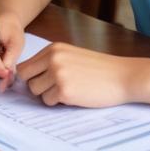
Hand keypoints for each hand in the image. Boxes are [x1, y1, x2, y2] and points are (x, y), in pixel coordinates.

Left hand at [15, 43, 133, 107]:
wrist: (124, 77)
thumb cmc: (100, 69)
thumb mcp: (72, 56)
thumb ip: (51, 62)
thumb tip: (28, 76)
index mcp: (54, 49)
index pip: (25, 65)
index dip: (30, 76)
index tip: (41, 82)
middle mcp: (53, 59)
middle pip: (26, 78)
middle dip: (36, 85)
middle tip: (53, 88)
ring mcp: (58, 74)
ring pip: (36, 91)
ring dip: (48, 94)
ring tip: (69, 90)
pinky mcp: (65, 91)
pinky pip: (49, 101)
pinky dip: (59, 102)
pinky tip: (76, 96)